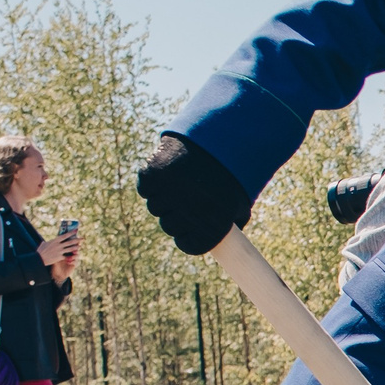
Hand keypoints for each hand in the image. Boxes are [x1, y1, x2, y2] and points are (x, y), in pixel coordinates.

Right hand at [39, 233, 79, 265]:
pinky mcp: (60, 257)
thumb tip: (47, 241)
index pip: (65, 235)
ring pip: (70, 249)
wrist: (39, 259)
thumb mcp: (44, 244)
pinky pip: (68, 256)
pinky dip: (71, 255)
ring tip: (80, 246)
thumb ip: (48, 242)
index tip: (76, 230)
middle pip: (70, 242)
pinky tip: (75, 255)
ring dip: (76, 247)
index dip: (71, 233)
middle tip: (83, 238)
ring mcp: (60, 251)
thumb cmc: (40, 251)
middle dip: (77, 240)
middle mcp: (58, 245)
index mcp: (54, 241)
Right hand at [136, 133, 253, 255]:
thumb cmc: (234, 175)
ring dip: (164, 197)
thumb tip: (223, 247)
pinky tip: (169, 172)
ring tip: (182, 180)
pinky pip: (145, 187)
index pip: (188, 245)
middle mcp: (190, 213)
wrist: (225, 137)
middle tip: (188, 197)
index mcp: (212, 225)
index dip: (189, 235)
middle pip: (168, 226)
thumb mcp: (239, 205)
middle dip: (176, 215)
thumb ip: (227, 227)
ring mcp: (170, 193)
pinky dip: (153, 181)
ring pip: (155, 207)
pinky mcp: (154, 174)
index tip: (193, 225)